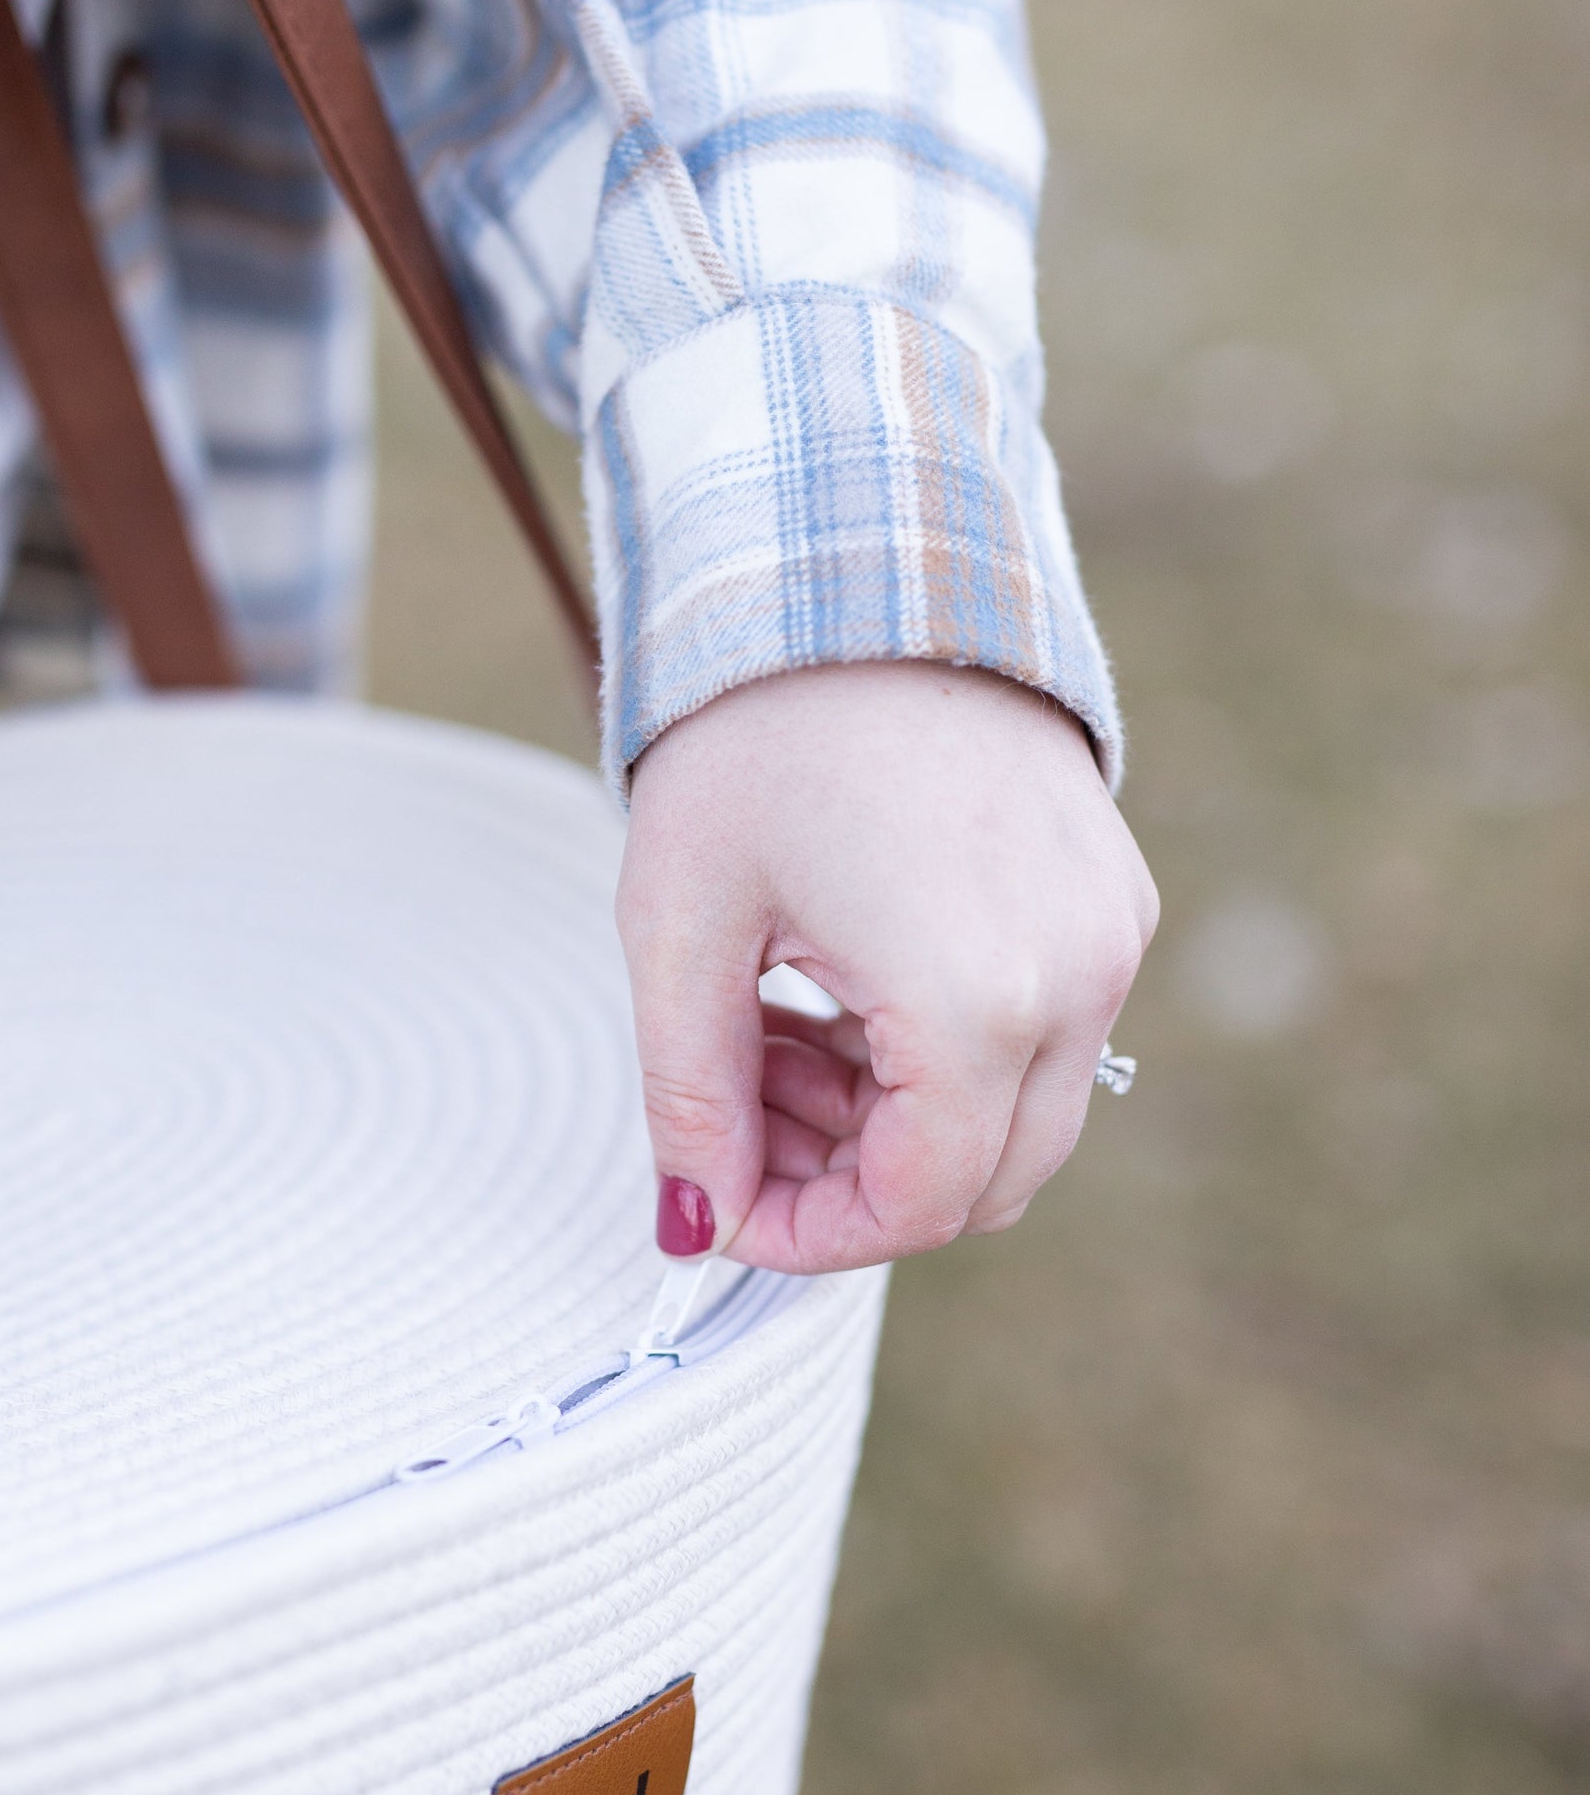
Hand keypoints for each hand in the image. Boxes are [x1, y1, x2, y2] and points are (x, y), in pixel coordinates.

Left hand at [616, 662, 1157, 1270]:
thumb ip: (692, 1098)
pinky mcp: (1114, 901)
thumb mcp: (680, 926)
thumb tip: (698, 1223)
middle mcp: (1074, 978)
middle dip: (851, 1182)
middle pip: (982, 1184)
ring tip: (783, 1031)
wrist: (863, 558)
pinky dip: (948, 1056)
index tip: (725, 1206)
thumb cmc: (754, 733)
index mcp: (971, 995)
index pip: (915, 1206)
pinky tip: (849, 982)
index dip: (812, 1235)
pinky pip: (1046, 1039)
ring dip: (897, 1123)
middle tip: (743, 1107)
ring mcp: (1110, 937)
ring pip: (1018, 1120)